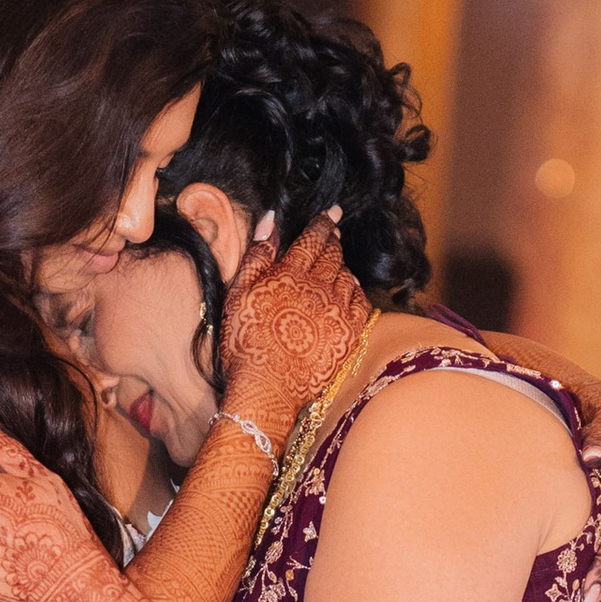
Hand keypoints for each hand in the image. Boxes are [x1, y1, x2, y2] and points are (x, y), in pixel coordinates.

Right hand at [217, 211, 366, 444]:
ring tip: (338, 260)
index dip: (323, 224)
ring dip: (343, 265)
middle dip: (334, 239)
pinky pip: (361, 303)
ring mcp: (337, 311)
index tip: (332, 213)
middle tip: (335, 230)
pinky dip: (356, 291)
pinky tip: (350, 290)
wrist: (266, 388)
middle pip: (332, 255)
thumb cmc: (245, 343)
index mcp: (290, 274)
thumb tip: (270, 220)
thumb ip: (257, 255)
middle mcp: (318, 288)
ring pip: (347, 277)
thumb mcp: (239, 294)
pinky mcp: (348, 335)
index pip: (312, 240)